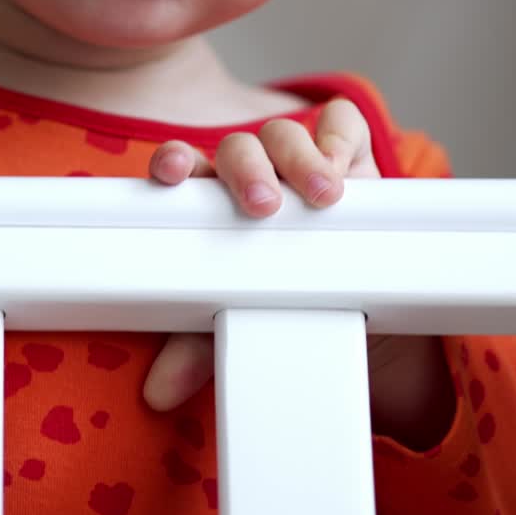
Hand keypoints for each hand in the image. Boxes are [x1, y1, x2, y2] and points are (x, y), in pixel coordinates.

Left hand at [142, 98, 379, 410]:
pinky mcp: (349, 156)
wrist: (357, 311)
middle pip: (236, 149)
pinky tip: (344, 164)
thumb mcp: (240, 324)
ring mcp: (300, 160)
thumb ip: (197, 348)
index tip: (168, 174)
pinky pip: (341, 122)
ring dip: (300, 158)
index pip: (182, 167)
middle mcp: (253, 173)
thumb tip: (158, 392)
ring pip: (284, 134)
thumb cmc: (280, 302)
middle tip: (264, 207)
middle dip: (247, 170)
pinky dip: (339, 134)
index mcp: (211, 201)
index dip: (172, 162)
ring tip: (321, 195)